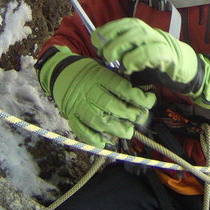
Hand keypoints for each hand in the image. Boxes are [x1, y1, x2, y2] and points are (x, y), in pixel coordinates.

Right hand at [37, 46, 154, 145]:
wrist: (60, 71)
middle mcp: (88, 91)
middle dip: (130, 115)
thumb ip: (118, 79)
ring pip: (99, 121)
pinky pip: (82, 131)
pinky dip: (94, 139)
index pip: (121, 88)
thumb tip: (139, 94)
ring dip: (116, 129)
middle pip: (111, 106)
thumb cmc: (87, 70)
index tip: (149, 101)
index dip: (138, 97)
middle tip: (139, 118)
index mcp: (99, 76)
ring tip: (128, 131)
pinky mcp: (71, 116)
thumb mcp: (103, 67)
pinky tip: (106, 142)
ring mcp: (78, 105)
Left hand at [92, 18, 209, 109]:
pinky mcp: (169, 56)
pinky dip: (138, 58)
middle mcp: (152, 33)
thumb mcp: (138, 55)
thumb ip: (124, 53)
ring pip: (141, 36)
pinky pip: (152, 52)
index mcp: (144, 32)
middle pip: (132, 27)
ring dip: (123, 47)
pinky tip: (129, 66)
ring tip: (113, 59)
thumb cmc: (159, 64)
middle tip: (103, 53)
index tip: (96, 39)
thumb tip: (102, 52)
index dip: (109, 29)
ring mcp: (162, 43)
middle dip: (113, 38)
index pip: (125, 23)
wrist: (187, 71)